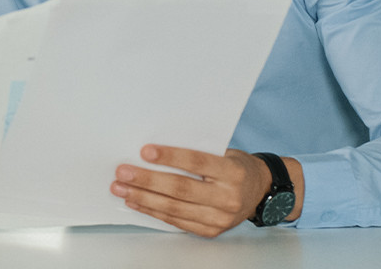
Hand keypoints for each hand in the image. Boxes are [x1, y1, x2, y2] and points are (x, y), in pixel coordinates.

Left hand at [110, 145, 299, 237]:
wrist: (260, 191)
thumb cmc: (235, 166)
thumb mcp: (224, 152)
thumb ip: (196, 151)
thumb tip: (151, 150)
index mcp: (232, 172)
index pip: (197, 162)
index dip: (170, 156)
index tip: (145, 151)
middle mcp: (227, 197)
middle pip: (181, 188)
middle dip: (147, 180)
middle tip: (122, 172)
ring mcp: (220, 218)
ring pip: (175, 208)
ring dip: (143, 198)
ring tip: (120, 188)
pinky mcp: (211, 231)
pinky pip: (176, 221)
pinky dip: (153, 211)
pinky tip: (136, 201)